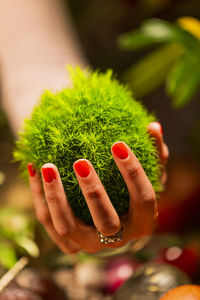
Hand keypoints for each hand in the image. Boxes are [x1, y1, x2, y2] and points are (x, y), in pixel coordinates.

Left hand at [27, 122, 167, 252]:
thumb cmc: (131, 195)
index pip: (143, 199)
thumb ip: (154, 154)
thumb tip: (153, 126)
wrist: (112, 225)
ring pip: (68, 227)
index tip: (118, 144)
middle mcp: (117, 240)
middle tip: (80, 161)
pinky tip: (35, 169)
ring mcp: (90, 245)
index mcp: (143, 222)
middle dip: (93, 192)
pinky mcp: (68, 245)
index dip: (133, 172)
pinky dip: (39, 196)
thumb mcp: (149, 176)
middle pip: (106, 221)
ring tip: (47, 166)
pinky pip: (48, 223)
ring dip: (56, 197)